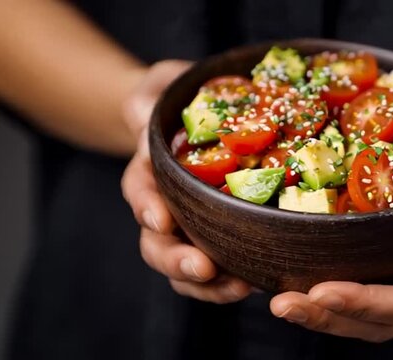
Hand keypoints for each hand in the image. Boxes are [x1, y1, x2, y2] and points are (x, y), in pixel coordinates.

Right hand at [121, 60, 251, 302]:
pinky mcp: (219, 235)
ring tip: (239, 286)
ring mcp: (191, 226)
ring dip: (207, 283)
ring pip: (185, 266)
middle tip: (202, 268)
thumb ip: (149, 99)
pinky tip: (254, 283)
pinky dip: (230, 282)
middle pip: (157, 243)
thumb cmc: (177, 99)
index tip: (161, 219)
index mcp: (149, 171)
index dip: (147, 207)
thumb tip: (142, 113)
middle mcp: (165, 206)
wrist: (197, 116)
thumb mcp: (161, 88)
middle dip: (176, 260)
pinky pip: (218, 268)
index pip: (139, 191)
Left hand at [270, 144, 392, 341]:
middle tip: (281, 304)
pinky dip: (339, 294)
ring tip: (281, 301)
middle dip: (330, 315)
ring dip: (327, 312)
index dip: (364, 303)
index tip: (320, 292)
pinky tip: (306, 282)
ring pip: (372, 314)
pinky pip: (373, 290)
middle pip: (382, 319)